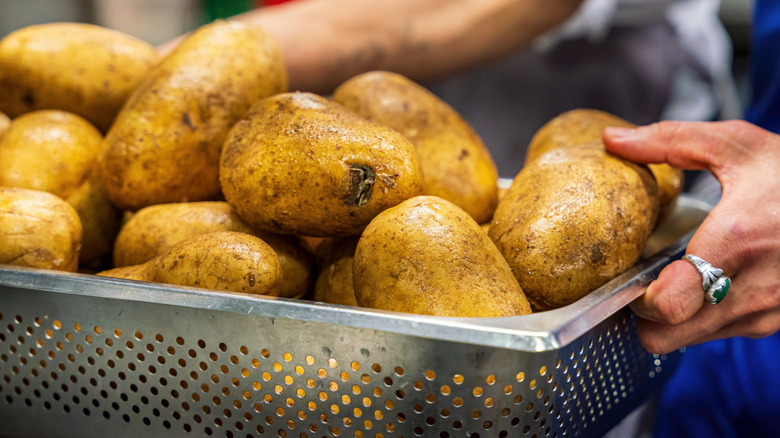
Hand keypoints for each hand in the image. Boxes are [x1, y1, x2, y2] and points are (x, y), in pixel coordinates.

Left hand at [603, 120, 779, 353]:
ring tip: (680, 275)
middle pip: (666, 337)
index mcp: (736, 241)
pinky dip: (703, 316)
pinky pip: (718, 334)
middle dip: (646, 312)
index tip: (634, 274)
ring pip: (689, 340)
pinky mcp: (776, 322)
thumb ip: (670, 141)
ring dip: (675, 316)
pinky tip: (709, 282)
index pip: (665, 306)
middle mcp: (753, 288)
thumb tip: (613, 139)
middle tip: (647, 279)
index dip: (636, 297)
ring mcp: (768, 311)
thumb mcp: (737, 144)